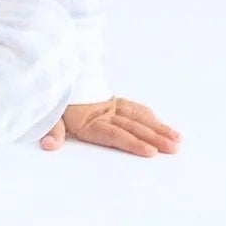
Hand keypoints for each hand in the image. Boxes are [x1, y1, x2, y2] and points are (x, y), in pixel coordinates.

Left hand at [41, 97, 180, 157]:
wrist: (53, 74)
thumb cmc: (51, 100)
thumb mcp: (48, 116)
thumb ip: (52, 131)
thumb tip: (49, 146)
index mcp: (88, 120)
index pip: (114, 134)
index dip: (132, 142)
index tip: (150, 152)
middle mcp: (103, 112)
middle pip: (132, 126)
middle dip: (154, 138)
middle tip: (174, 149)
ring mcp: (109, 105)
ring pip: (137, 116)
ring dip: (158, 128)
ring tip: (177, 139)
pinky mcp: (111, 100)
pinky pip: (133, 107)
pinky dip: (148, 115)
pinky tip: (160, 123)